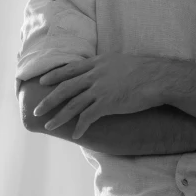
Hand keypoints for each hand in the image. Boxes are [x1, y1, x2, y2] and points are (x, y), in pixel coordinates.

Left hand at [33, 54, 167, 138]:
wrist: (158, 77)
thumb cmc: (145, 70)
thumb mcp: (121, 61)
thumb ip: (108, 66)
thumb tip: (103, 71)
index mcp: (98, 63)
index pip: (71, 69)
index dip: (55, 75)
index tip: (43, 81)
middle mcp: (95, 75)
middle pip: (66, 88)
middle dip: (49, 99)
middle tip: (37, 109)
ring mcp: (100, 89)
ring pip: (73, 104)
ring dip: (59, 116)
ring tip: (49, 125)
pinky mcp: (107, 103)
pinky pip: (88, 117)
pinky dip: (80, 126)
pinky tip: (76, 134)